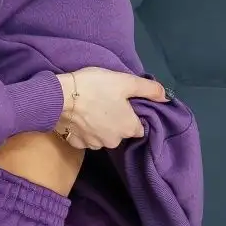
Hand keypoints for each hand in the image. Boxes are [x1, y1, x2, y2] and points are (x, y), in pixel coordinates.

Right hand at [54, 67, 170, 149]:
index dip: (133, 116)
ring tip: (91, 109)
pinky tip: (79, 118)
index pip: (138, 127)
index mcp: (129, 128)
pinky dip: (84, 130)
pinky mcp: (76, 144)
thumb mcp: (125, 81)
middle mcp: (114, 141)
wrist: (59, 97)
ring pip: (102, 137)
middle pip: (120, 133)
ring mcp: (93, 144)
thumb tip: (166, 97)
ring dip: (100, 127)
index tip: (125, 105)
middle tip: (106, 103)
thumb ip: (148, 90)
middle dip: (116, 122)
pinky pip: (85, 138)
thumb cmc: (96, 87)